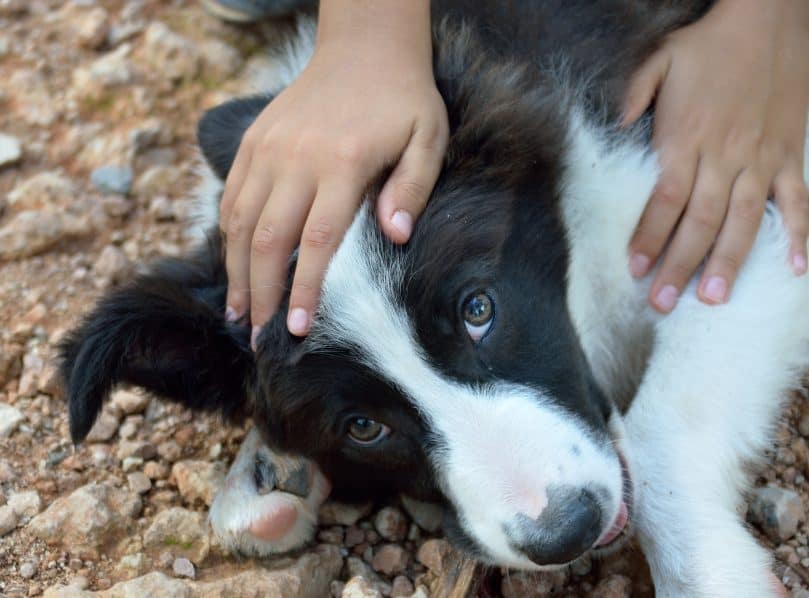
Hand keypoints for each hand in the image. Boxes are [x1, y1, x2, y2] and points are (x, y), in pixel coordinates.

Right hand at [220, 0, 447, 341]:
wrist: (363, 47)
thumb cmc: (402, 100)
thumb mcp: (428, 137)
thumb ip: (413, 187)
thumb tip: (396, 235)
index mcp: (341, 163)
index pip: (316, 241)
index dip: (304, 290)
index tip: (298, 330)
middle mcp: (295, 159)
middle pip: (266, 240)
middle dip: (261, 295)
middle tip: (261, 338)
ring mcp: (267, 149)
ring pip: (238, 222)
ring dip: (236, 273)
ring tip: (239, 314)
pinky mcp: (253, 142)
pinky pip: (230, 196)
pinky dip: (226, 235)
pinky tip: (232, 265)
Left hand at [624, 0, 808, 312]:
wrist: (768, 16)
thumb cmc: (707, 44)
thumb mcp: (657, 64)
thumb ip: (632, 100)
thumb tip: (613, 132)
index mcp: (685, 139)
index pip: (663, 201)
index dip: (648, 238)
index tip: (634, 269)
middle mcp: (723, 156)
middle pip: (698, 221)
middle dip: (679, 265)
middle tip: (663, 304)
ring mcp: (761, 158)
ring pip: (743, 220)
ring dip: (728, 261)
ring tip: (714, 299)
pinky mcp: (790, 154)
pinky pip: (796, 200)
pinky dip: (798, 234)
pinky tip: (795, 268)